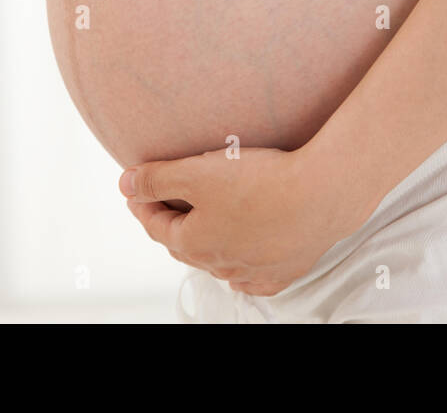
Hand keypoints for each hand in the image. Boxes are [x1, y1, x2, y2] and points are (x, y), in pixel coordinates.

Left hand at [118, 145, 367, 295]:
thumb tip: (124, 184)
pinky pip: (253, 275)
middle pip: (186, 245)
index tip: (137, 186)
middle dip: (172, 223)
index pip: (157, 224)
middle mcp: (220, 265)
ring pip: (219, 261)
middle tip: (165, 202)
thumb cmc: (260, 180)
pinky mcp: (284, 272)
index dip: (143, 202)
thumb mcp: (196, 171)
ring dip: (206, 242)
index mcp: (194, 244)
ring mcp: (254, 272)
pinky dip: (242, 264)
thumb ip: (156, 179)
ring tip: (204, 222)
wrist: (322, 193)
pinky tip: (243, 257)